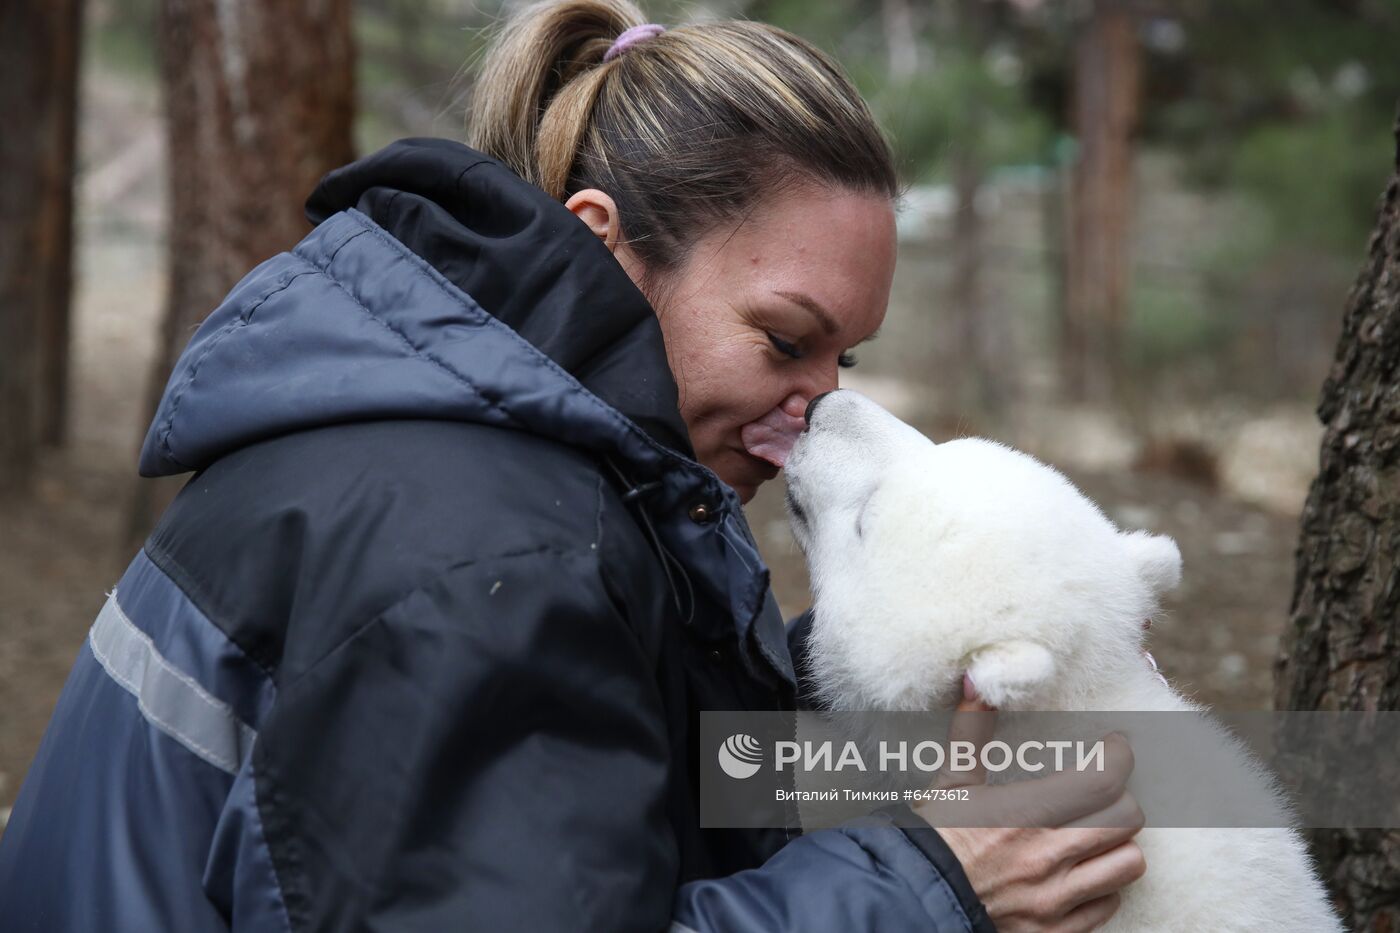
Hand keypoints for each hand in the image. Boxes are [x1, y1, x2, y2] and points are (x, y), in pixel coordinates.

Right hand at [913, 685, 1146, 932]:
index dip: (1118, 756)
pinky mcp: (1057, 931)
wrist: (912, 902)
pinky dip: (1102, 886)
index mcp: (1024, 814)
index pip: (1103, 779)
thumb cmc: (931, 839)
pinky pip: (1108, 904)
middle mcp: (1047, 859)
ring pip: (1128, 863)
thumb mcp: (951, 780)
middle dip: (1118, 798)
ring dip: (1117, 844)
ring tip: (1097, 833)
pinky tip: (1079, 872)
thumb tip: (976, 681)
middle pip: (1126, 818)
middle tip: (1102, 791)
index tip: (1113, 746)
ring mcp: (1056, 900)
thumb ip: (971, 729)